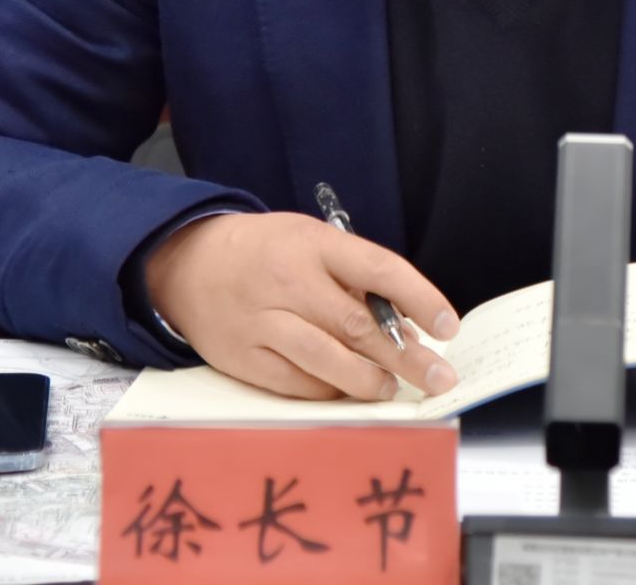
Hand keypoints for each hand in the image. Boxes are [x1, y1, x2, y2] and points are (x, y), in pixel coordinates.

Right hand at [144, 211, 460, 401]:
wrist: (187, 264)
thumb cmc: (266, 252)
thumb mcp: (311, 242)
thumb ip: (354, 278)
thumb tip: (406, 326)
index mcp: (315, 244)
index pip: (380, 269)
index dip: (420, 297)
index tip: (448, 325)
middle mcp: (291, 281)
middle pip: (358, 326)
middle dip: (406, 356)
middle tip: (438, 378)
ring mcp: (264, 321)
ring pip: (328, 360)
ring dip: (368, 381)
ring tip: (391, 389)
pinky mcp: (244, 357)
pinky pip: (297, 384)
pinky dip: (328, 391)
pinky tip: (346, 392)